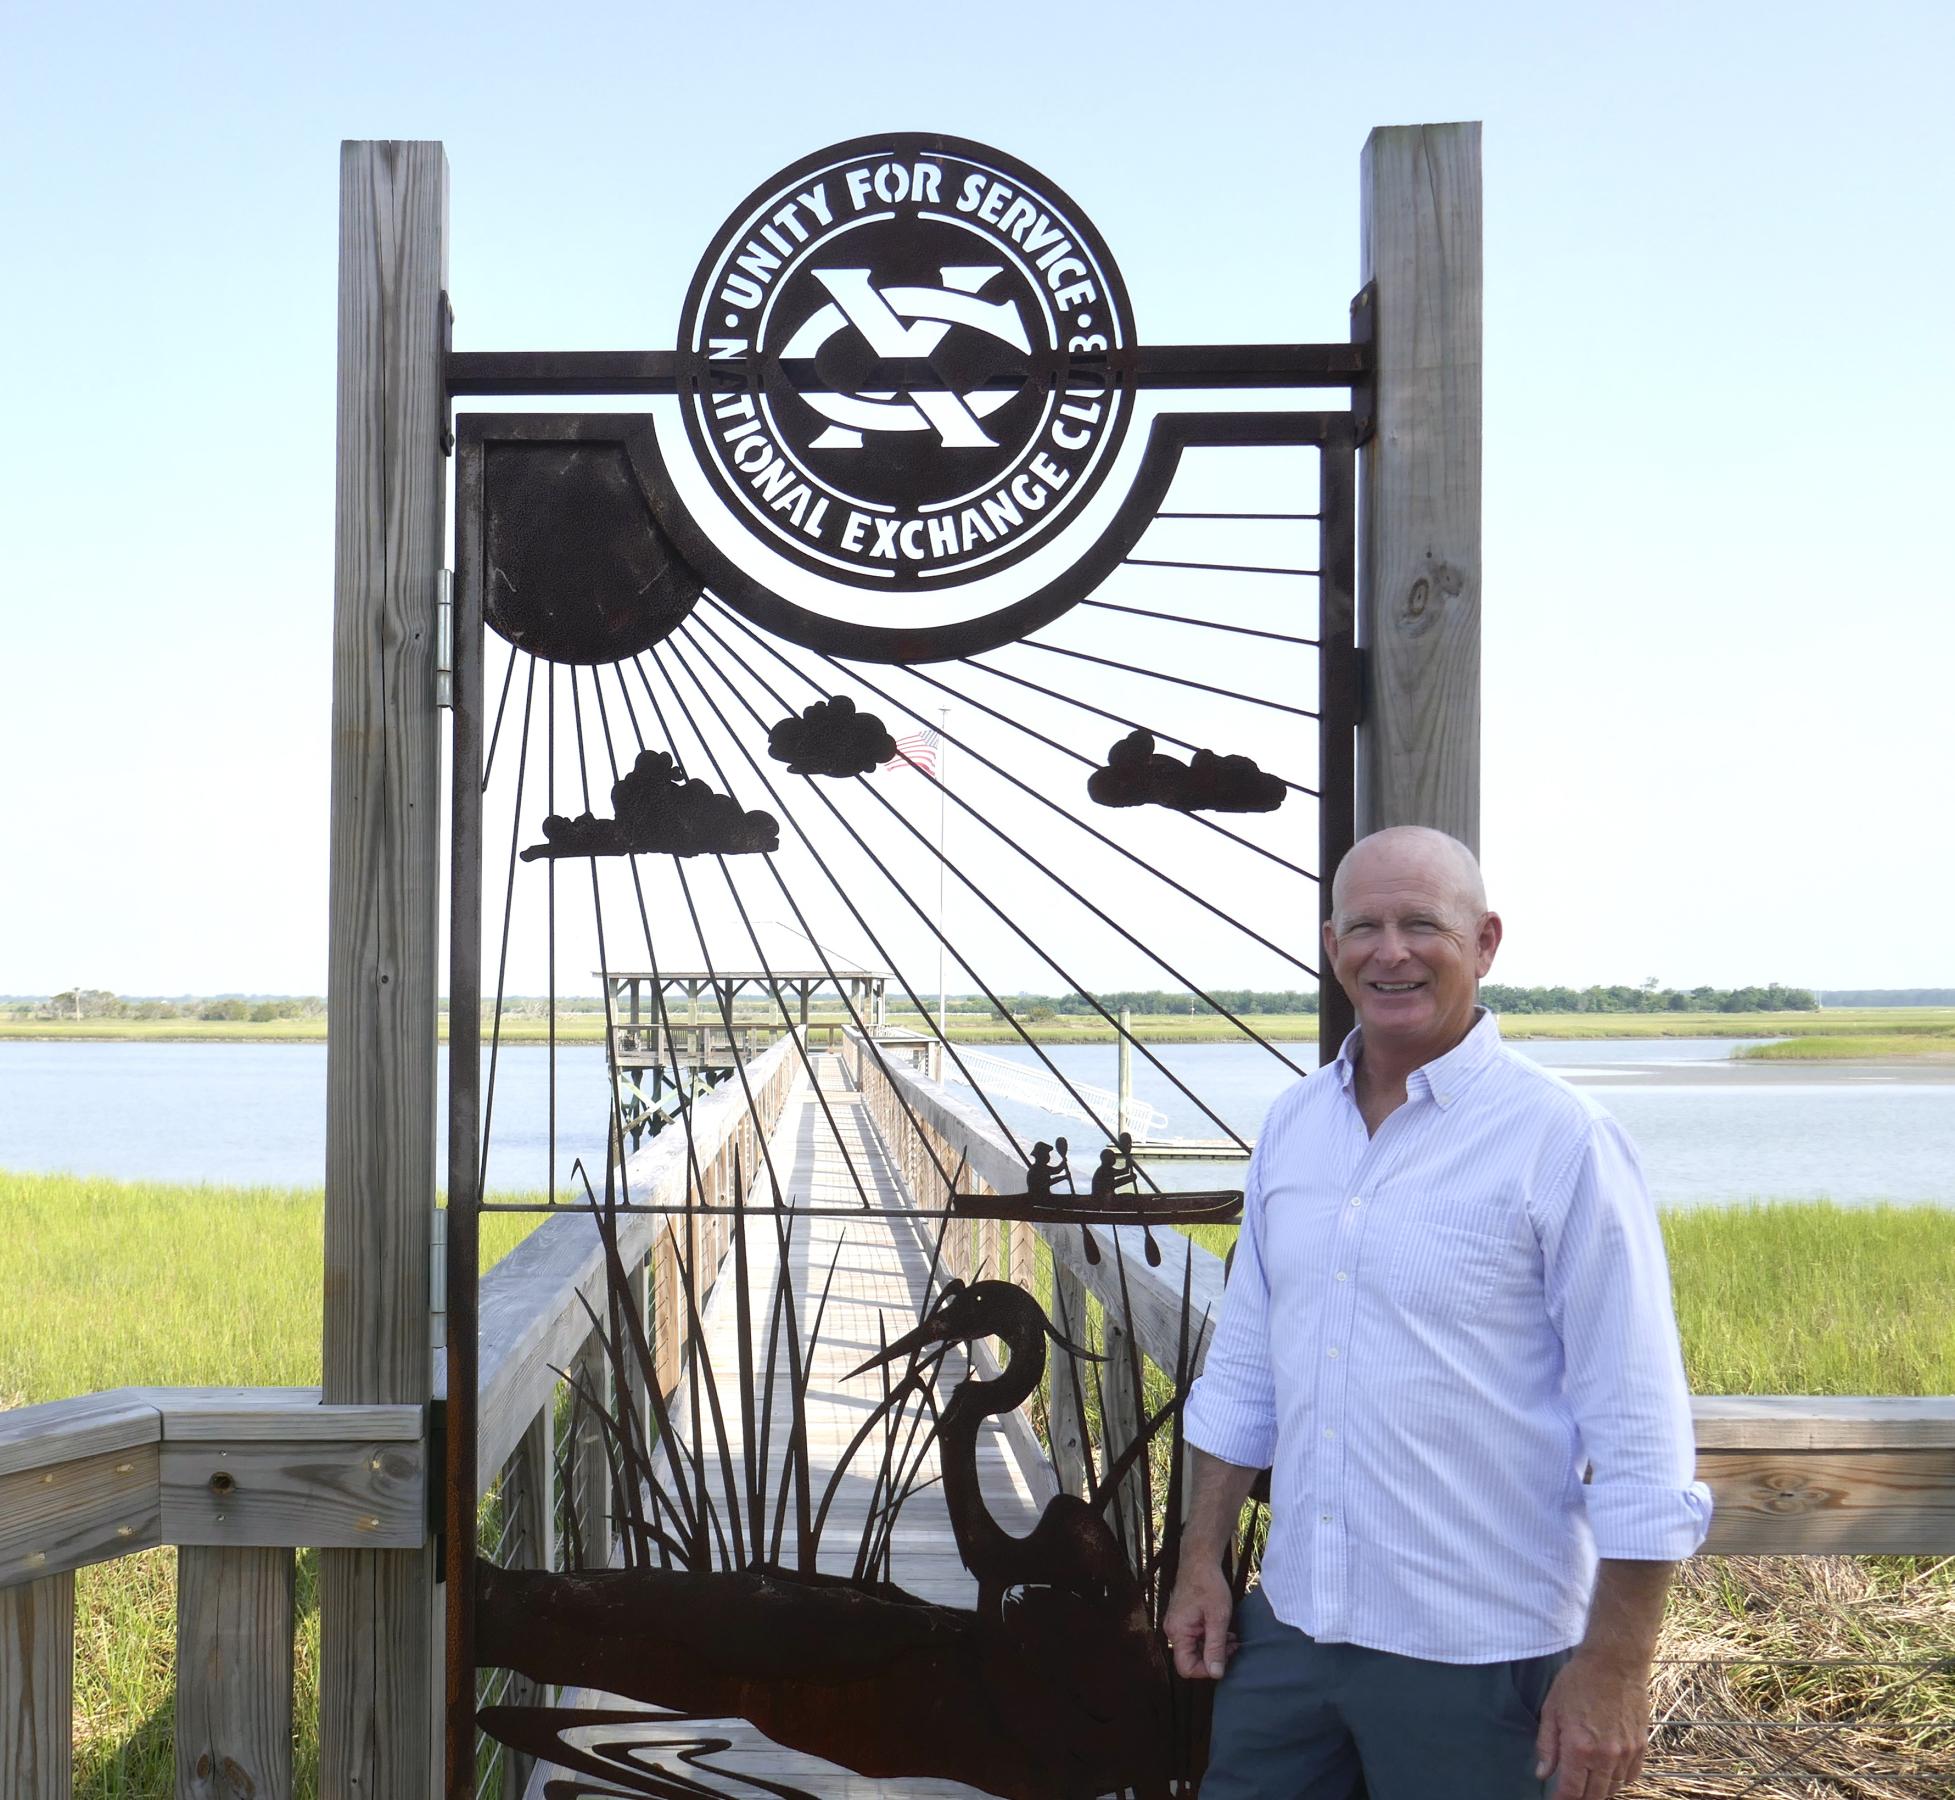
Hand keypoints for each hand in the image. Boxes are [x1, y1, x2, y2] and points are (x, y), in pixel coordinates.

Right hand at [1163, 1562, 1236, 1680]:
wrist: (1200, 1560)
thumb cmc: (1209, 1584)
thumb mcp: (1218, 1618)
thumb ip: (1216, 1647)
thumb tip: (1216, 1674)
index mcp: (1177, 1632)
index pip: (1187, 1668)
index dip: (1207, 1670)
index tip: (1225, 1658)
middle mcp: (1173, 1631)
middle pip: (1191, 1660)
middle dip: (1213, 1657)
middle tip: (1232, 1645)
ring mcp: (1177, 1625)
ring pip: (1195, 1649)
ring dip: (1214, 1647)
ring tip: (1230, 1637)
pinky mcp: (1182, 1619)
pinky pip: (1194, 1638)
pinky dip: (1209, 1638)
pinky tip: (1222, 1630)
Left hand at [1534, 1650, 1649, 1796]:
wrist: (1615, 1663)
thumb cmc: (1578, 1682)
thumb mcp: (1551, 1709)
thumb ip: (1547, 1745)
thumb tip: (1542, 1773)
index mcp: (1579, 1747)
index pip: (1571, 1790)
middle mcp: (1605, 1756)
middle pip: (1594, 1795)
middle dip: (1580, 1799)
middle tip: (1570, 1793)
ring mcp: (1626, 1753)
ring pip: (1613, 1788)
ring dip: (1599, 1790)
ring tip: (1587, 1783)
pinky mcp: (1641, 1746)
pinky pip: (1630, 1776)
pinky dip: (1618, 1780)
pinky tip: (1607, 1773)